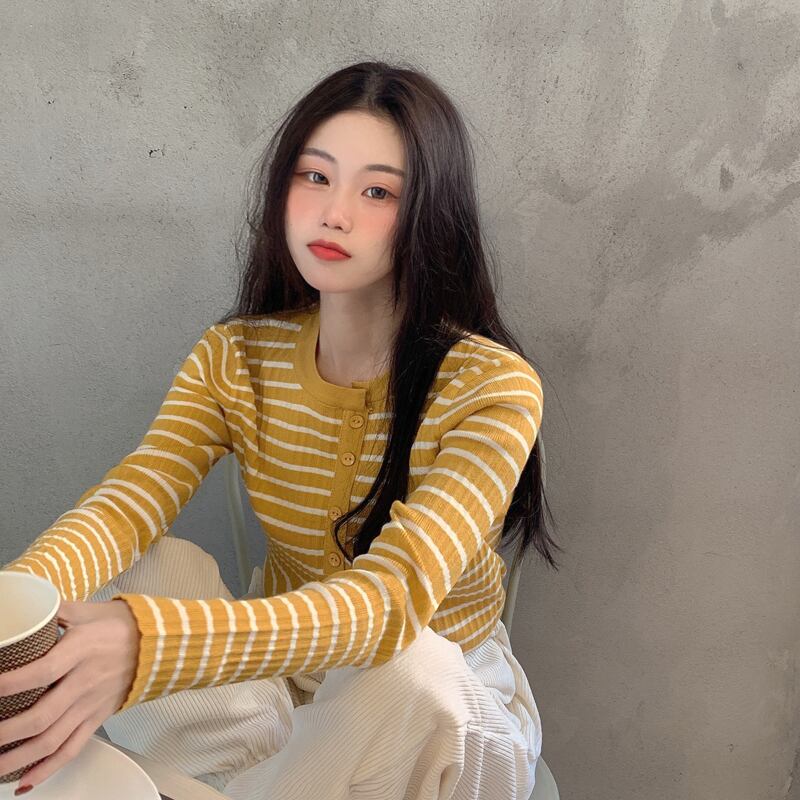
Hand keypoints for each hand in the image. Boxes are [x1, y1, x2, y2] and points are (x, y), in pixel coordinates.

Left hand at [0, 600, 139, 791]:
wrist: (159, 643)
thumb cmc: (123, 625)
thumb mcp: (88, 610)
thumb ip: (56, 611)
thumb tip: (29, 605)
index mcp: (82, 650)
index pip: (43, 671)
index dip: (13, 683)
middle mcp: (85, 682)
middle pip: (42, 716)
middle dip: (6, 732)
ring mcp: (91, 704)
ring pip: (52, 740)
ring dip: (18, 758)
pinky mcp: (98, 718)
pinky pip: (72, 749)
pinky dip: (48, 768)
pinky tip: (25, 781)